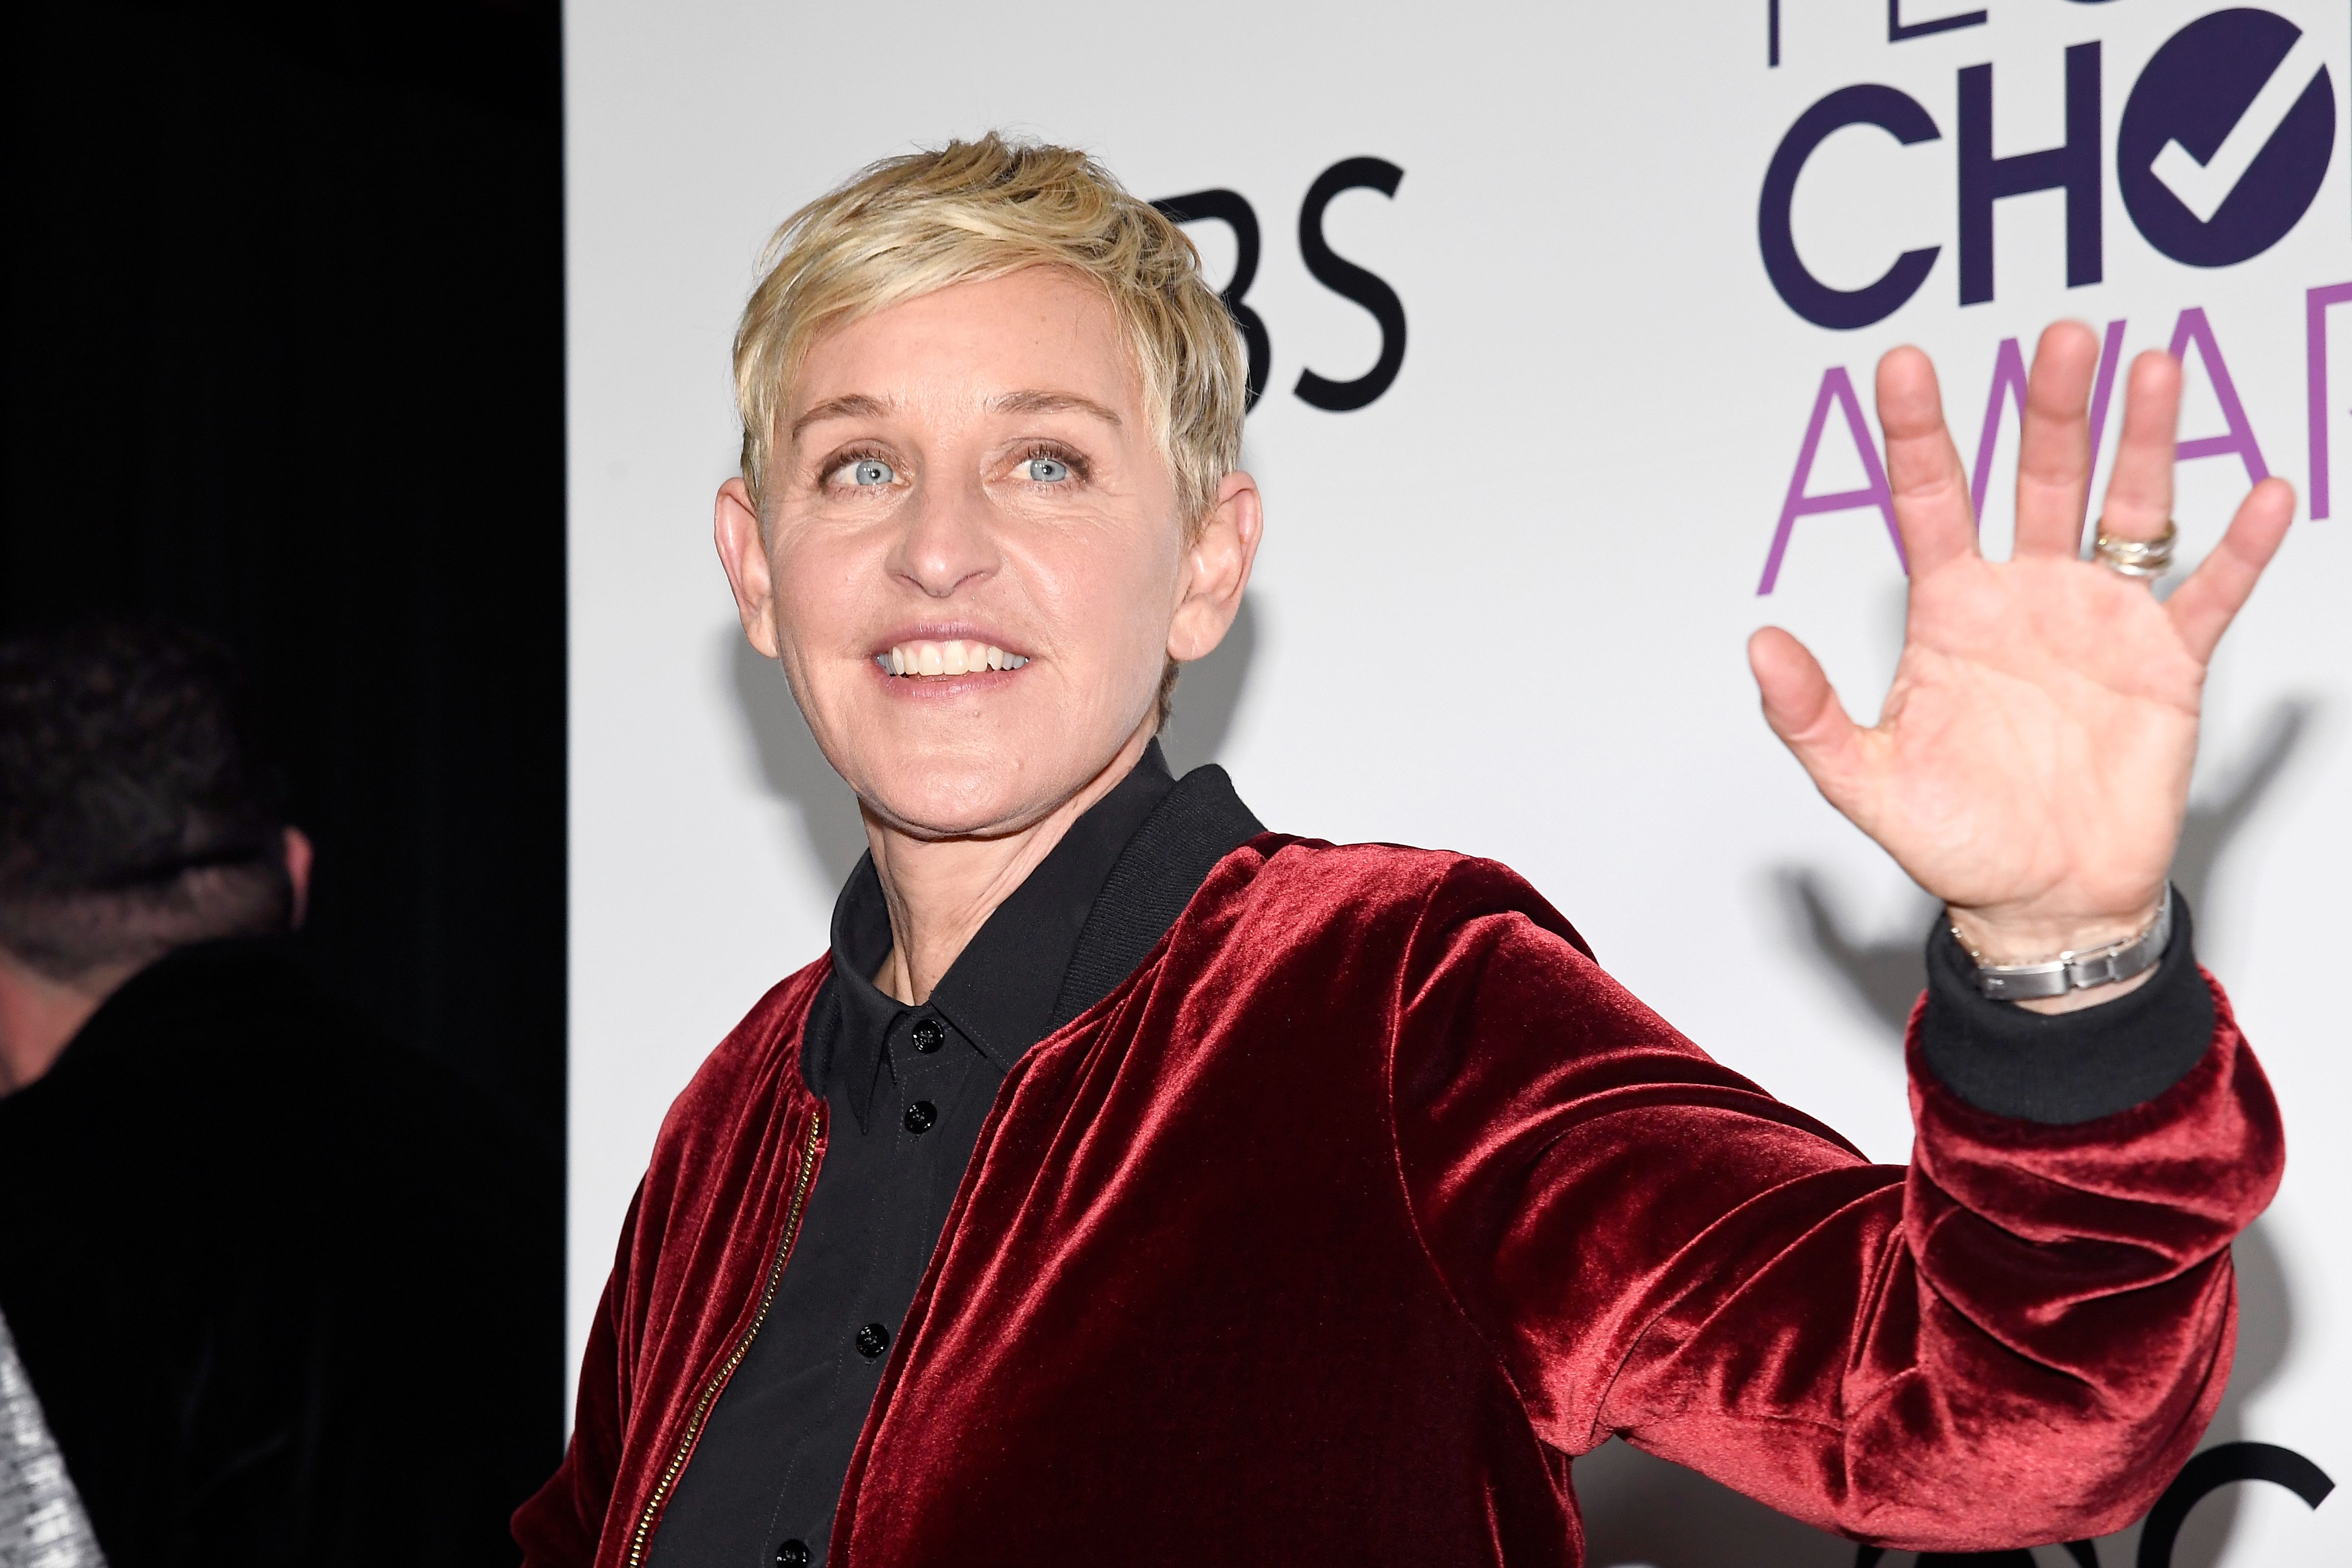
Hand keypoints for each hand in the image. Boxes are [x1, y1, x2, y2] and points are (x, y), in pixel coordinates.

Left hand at [1748, 322, 2293, 998]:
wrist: (2043, 900)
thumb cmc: (1956, 838)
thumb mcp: (1865, 781)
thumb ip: (1809, 714)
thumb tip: (1758, 645)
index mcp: (1950, 612)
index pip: (1928, 501)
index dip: (1917, 434)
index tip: (1904, 366)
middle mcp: (2026, 596)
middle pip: (2038, 478)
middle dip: (2051, 408)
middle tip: (2063, 338)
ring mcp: (2100, 621)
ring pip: (2126, 510)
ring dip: (2143, 442)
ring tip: (2155, 368)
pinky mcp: (2166, 663)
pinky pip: (2209, 594)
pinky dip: (2241, 549)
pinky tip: (2266, 494)